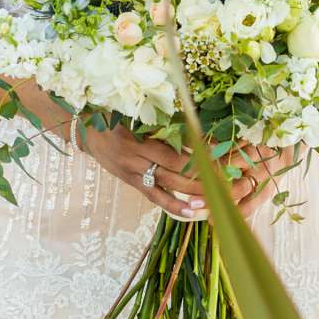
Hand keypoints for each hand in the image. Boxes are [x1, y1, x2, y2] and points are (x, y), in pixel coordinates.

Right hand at [84, 129, 296, 220]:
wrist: (82, 127)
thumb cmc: (111, 110)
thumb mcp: (132, 107)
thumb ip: (160, 113)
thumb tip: (198, 114)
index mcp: (136, 136)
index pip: (177, 150)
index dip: (203, 156)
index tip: (228, 155)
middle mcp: (134, 158)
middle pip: (178, 172)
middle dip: (208, 177)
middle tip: (236, 179)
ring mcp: (133, 173)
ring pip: (170, 188)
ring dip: (198, 194)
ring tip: (224, 198)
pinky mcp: (132, 184)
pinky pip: (156, 199)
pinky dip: (177, 207)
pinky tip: (196, 212)